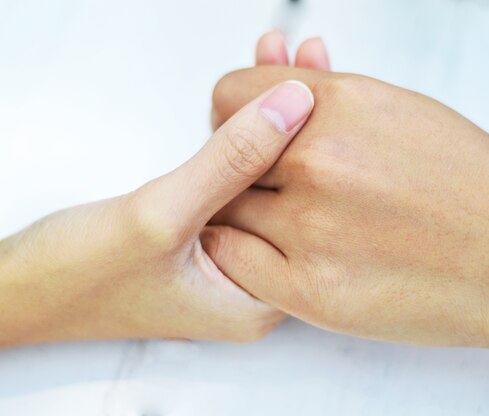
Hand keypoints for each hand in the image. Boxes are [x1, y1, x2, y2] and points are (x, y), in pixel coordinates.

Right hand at [0, 80, 313, 345]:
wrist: (21, 289)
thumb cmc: (75, 276)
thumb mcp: (159, 214)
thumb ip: (231, 163)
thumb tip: (292, 107)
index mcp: (258, 299)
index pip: (309, 211)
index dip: (322, 136)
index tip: (320, 77)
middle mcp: (253, 281)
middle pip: (294, 188)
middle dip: (299, 116)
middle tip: (307, 56)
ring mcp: (230, 257)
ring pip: (265, 176)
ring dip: (270, 116)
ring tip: (280, 59)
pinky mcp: (206, 237)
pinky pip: (236, 178)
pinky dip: (242, 133)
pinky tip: (251, 98)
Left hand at [208, 66, 488, 395]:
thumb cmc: (474, 184)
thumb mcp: (401, 112)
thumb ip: (328, 101)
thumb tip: (276, 81)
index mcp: (341, 106)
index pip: (232, 96)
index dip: (236, 116)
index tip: (250, 134)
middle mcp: (318, 161)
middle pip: (224, 155)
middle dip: (242, 166)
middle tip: (270, 181)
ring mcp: (310, 230)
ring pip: (227, 211)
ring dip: (248, 214)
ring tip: (290, 221)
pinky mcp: (311, 292)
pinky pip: (236, 263)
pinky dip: (246, 257)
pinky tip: (277, 254)